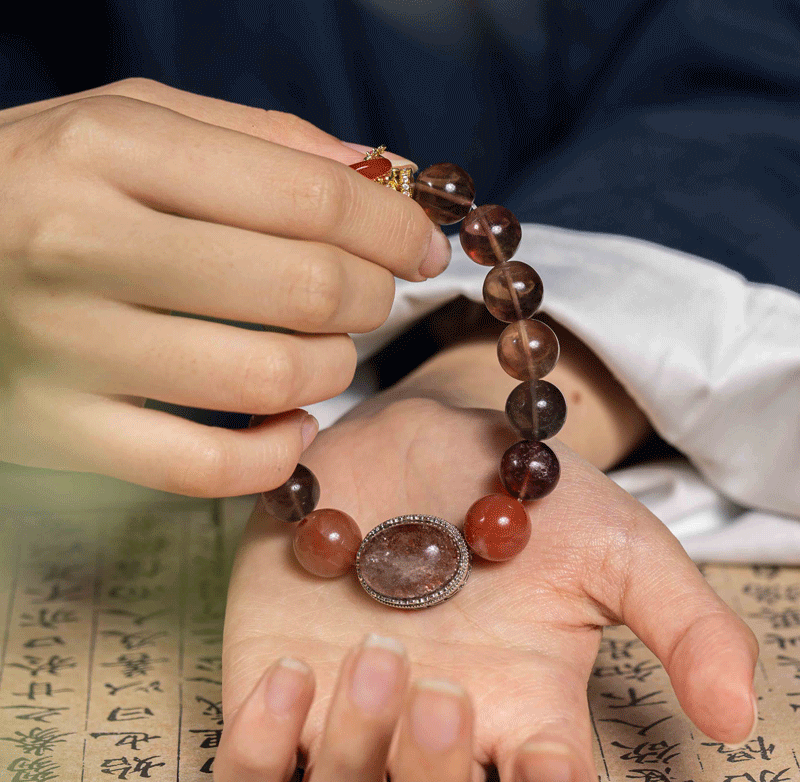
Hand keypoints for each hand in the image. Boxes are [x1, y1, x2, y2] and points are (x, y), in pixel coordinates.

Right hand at [0, 79, 449, 494]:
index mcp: (112, 150)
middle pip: (304, 289)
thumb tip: (383, 171)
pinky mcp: (60, 432)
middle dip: (371, 295)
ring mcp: (68, 350)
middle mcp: (84, 246)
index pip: (310, 197)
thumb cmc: (39, 179)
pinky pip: (209, 468)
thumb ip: (262, 139)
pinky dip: (279, 451)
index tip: (423, 246)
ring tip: (324, 347)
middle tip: (371, 292)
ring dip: (333, 367)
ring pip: (270, 379)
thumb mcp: (133, 121)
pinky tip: (292, 422)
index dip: (393, 227)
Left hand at [219, 396, 757, 781]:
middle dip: (432, 776)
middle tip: (443, 687)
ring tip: (378, 652)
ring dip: (358, 752)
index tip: (538, 752)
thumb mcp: (616, 546)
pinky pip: (251, 763)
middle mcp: (438, 733)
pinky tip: (294, 669)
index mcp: (524, 719)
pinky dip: (259, 744)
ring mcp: (352, 714)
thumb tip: (739, 719)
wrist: (422, 440)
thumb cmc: (522, 496)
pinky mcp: (281, 682)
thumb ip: (684, 623)